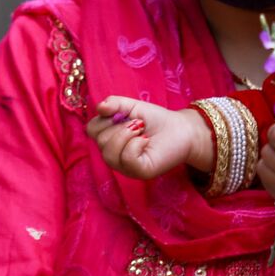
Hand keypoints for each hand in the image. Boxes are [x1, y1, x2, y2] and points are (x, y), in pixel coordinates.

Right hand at [85, 96, 212, 178]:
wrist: (183, 129)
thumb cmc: (157, 120)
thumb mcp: (132, 107)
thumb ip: (115, 103)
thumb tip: (100, 107)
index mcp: (110, 140)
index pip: (91, 130)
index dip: (104, 118)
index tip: (124, 114)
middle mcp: (115, 156)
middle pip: (99, 141)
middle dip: (119, 126)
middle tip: (138, 124)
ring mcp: (126, 167)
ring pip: (109, 153)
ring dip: (126, 134)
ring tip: (141, 131)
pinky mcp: (140, 172)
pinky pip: (127, 158)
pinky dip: (136, 144)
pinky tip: (146, 141)